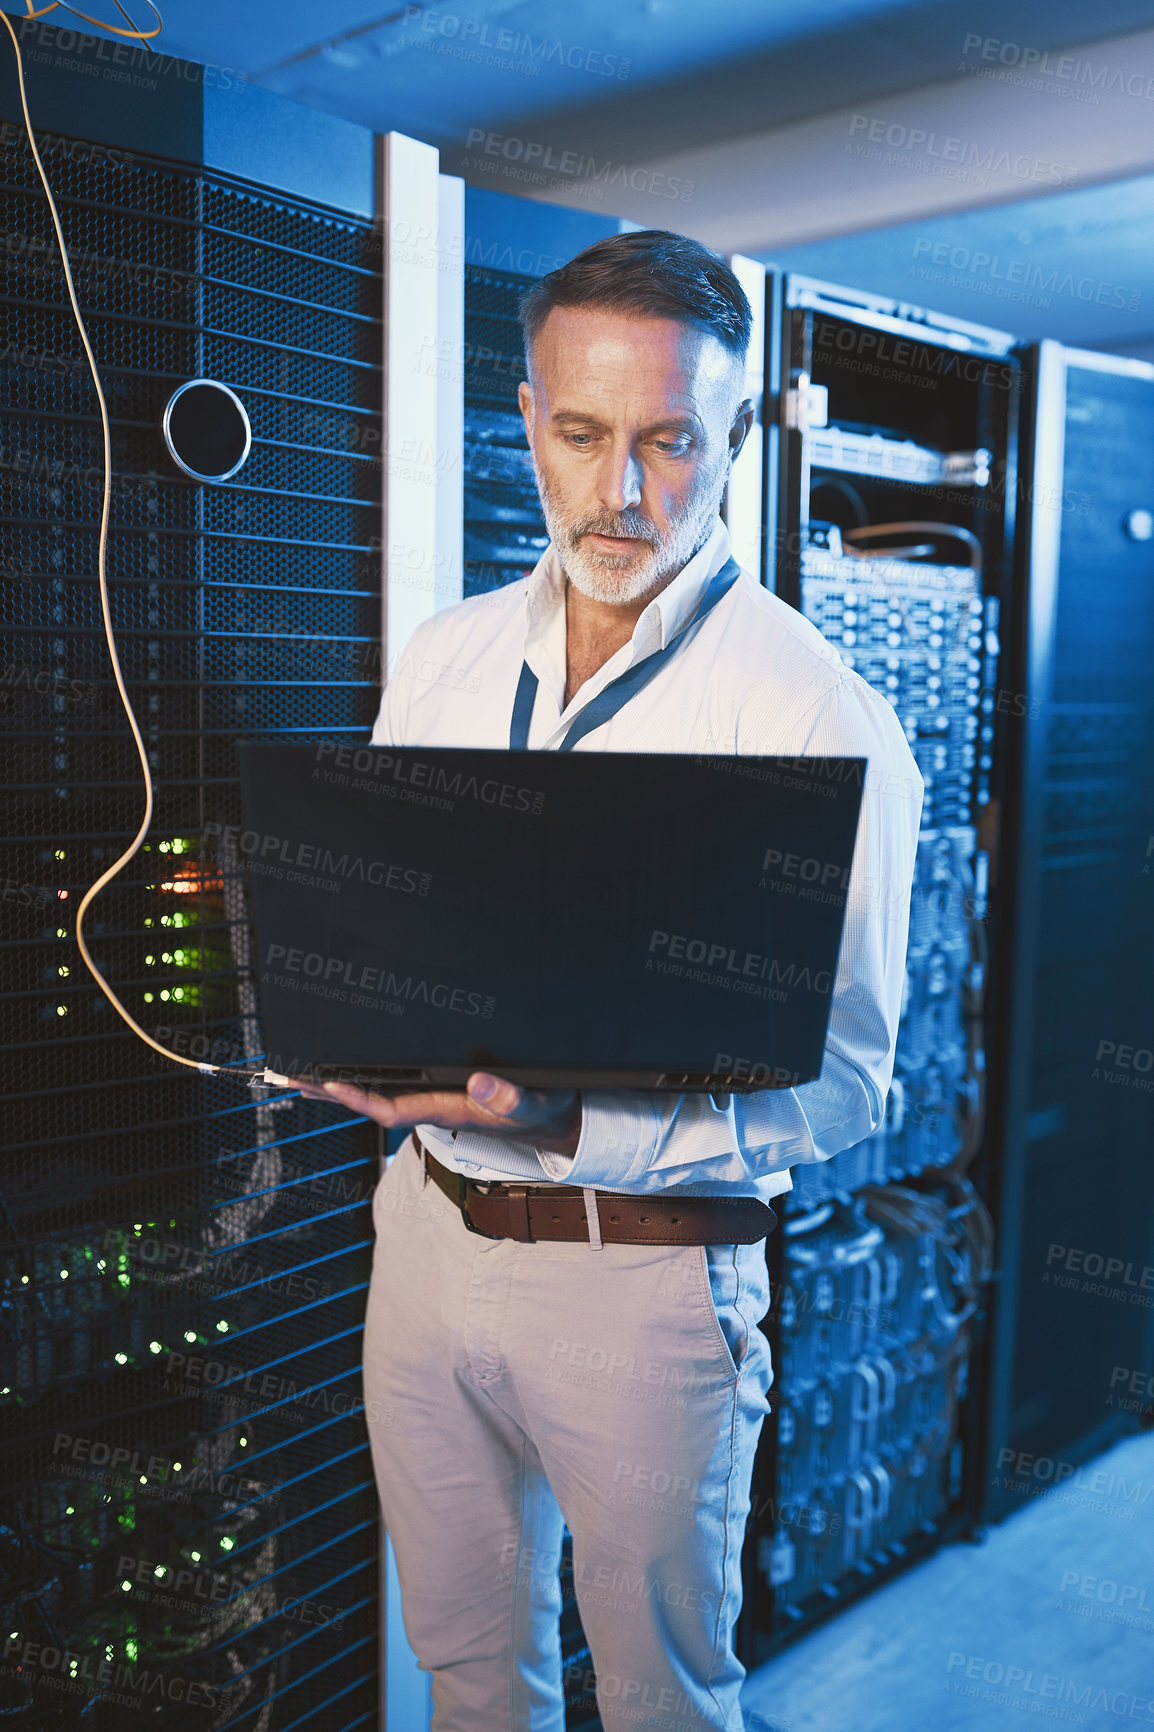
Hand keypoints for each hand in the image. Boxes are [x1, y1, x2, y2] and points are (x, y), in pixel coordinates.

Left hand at [293, 1072, 582, 1156]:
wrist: (553, 1119)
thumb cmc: (540, 1110)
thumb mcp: (533, 1102)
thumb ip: (509, 1096)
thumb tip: (479, 1079)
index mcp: (448, 1109)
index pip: (393, 1107)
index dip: (359, 1096)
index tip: (328, 1082)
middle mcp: (433, 1105)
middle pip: (371, 1100)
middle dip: (330, 1091)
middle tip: (289, 1076)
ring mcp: (433, 1099)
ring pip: (378, 1093)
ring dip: (339, 1085)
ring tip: (302, 1074)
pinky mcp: (439, 1090)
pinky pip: (393, 1084)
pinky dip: (365, 1076)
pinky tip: (347, 1070)